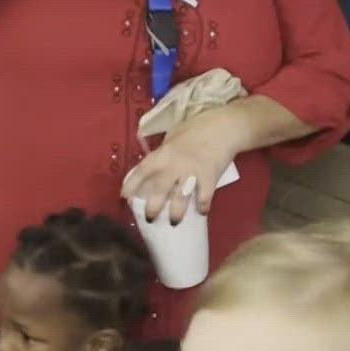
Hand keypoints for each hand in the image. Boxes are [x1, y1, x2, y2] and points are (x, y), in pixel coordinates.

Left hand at [123, 107, 245, 224]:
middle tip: (149, 218)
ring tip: (173, 222)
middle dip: (153, 208)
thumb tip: (154, 165)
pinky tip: (201, 212)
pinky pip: (204, 197)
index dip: (131, 185)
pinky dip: (202, 206)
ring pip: (180, 199)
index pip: (142, 171)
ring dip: (176, 213)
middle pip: (159, 191)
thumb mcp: (173, 135)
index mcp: (163, 153)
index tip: (124, 197)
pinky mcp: (210, 178)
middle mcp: (174, 166)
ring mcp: (193, 174)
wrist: (225, 127)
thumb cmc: (197, 127)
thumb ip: (164, 152)